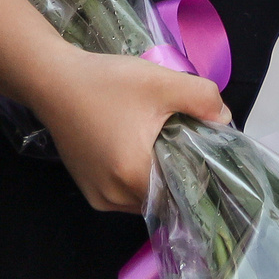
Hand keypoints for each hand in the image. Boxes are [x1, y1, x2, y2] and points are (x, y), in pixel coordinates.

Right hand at [33, 46, 227, 213]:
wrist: (54, 81)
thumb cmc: (108, 84)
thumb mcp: (164, 83)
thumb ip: (204, 100)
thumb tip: (224, 120)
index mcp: (133, 177)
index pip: (182, 192)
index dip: (201, 173)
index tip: (209, 150)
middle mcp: (113, 197)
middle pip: (163, 196)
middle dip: (181, 172)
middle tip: (189, 140)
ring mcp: (97, 195)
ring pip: (145, 196)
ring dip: (160, 175)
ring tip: (167, 141)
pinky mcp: (88, 186)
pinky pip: (126, 192)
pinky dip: (140, 176)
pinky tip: (146, 147)